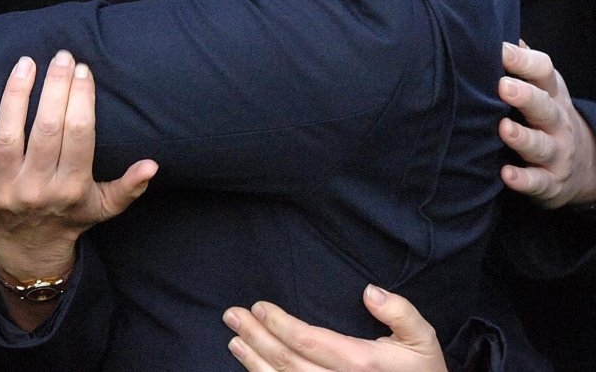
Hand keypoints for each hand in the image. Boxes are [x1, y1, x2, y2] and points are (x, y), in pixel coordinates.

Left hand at [0, 50, 156, 280]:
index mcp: (70, 189)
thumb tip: (153, 165)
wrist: (27, 252)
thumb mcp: (103, 206)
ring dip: (15, 95)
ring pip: (7, 135)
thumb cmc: (69, 218)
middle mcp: (36, 189)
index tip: (83, 70)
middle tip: (61, 56)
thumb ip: (129, 186)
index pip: (79, 135)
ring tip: (26, 63)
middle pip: (46, 129)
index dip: (81, 99)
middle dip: (54, 87)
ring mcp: (2, 188)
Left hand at [224, 286, 446, 371]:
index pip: (310, 342)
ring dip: (253, 362)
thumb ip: (400, 313)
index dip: (280, 324)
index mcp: (362, 364)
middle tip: (232, 316)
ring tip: (233, 341)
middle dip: (256, 337)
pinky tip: (252, 368)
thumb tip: (369, 291)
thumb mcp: (422, 340)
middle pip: (288, 362)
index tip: (259, 307)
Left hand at [498, 41, 595, 206]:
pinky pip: (538, 182)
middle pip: (544, 106)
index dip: (523, 60)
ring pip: (541, 145)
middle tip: (503, 87)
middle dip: (526, 96)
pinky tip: (506, 175)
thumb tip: (498, 32)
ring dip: (522, 138)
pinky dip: (523, 180)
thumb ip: (521, 63)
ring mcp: (556, 152)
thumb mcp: (542, 88)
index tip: (500, 50)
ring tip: (503, 129)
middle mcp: (556, 121)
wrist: (585, 166)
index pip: (544, 72)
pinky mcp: (551, 182)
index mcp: (551, 93)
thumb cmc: (547, 115)